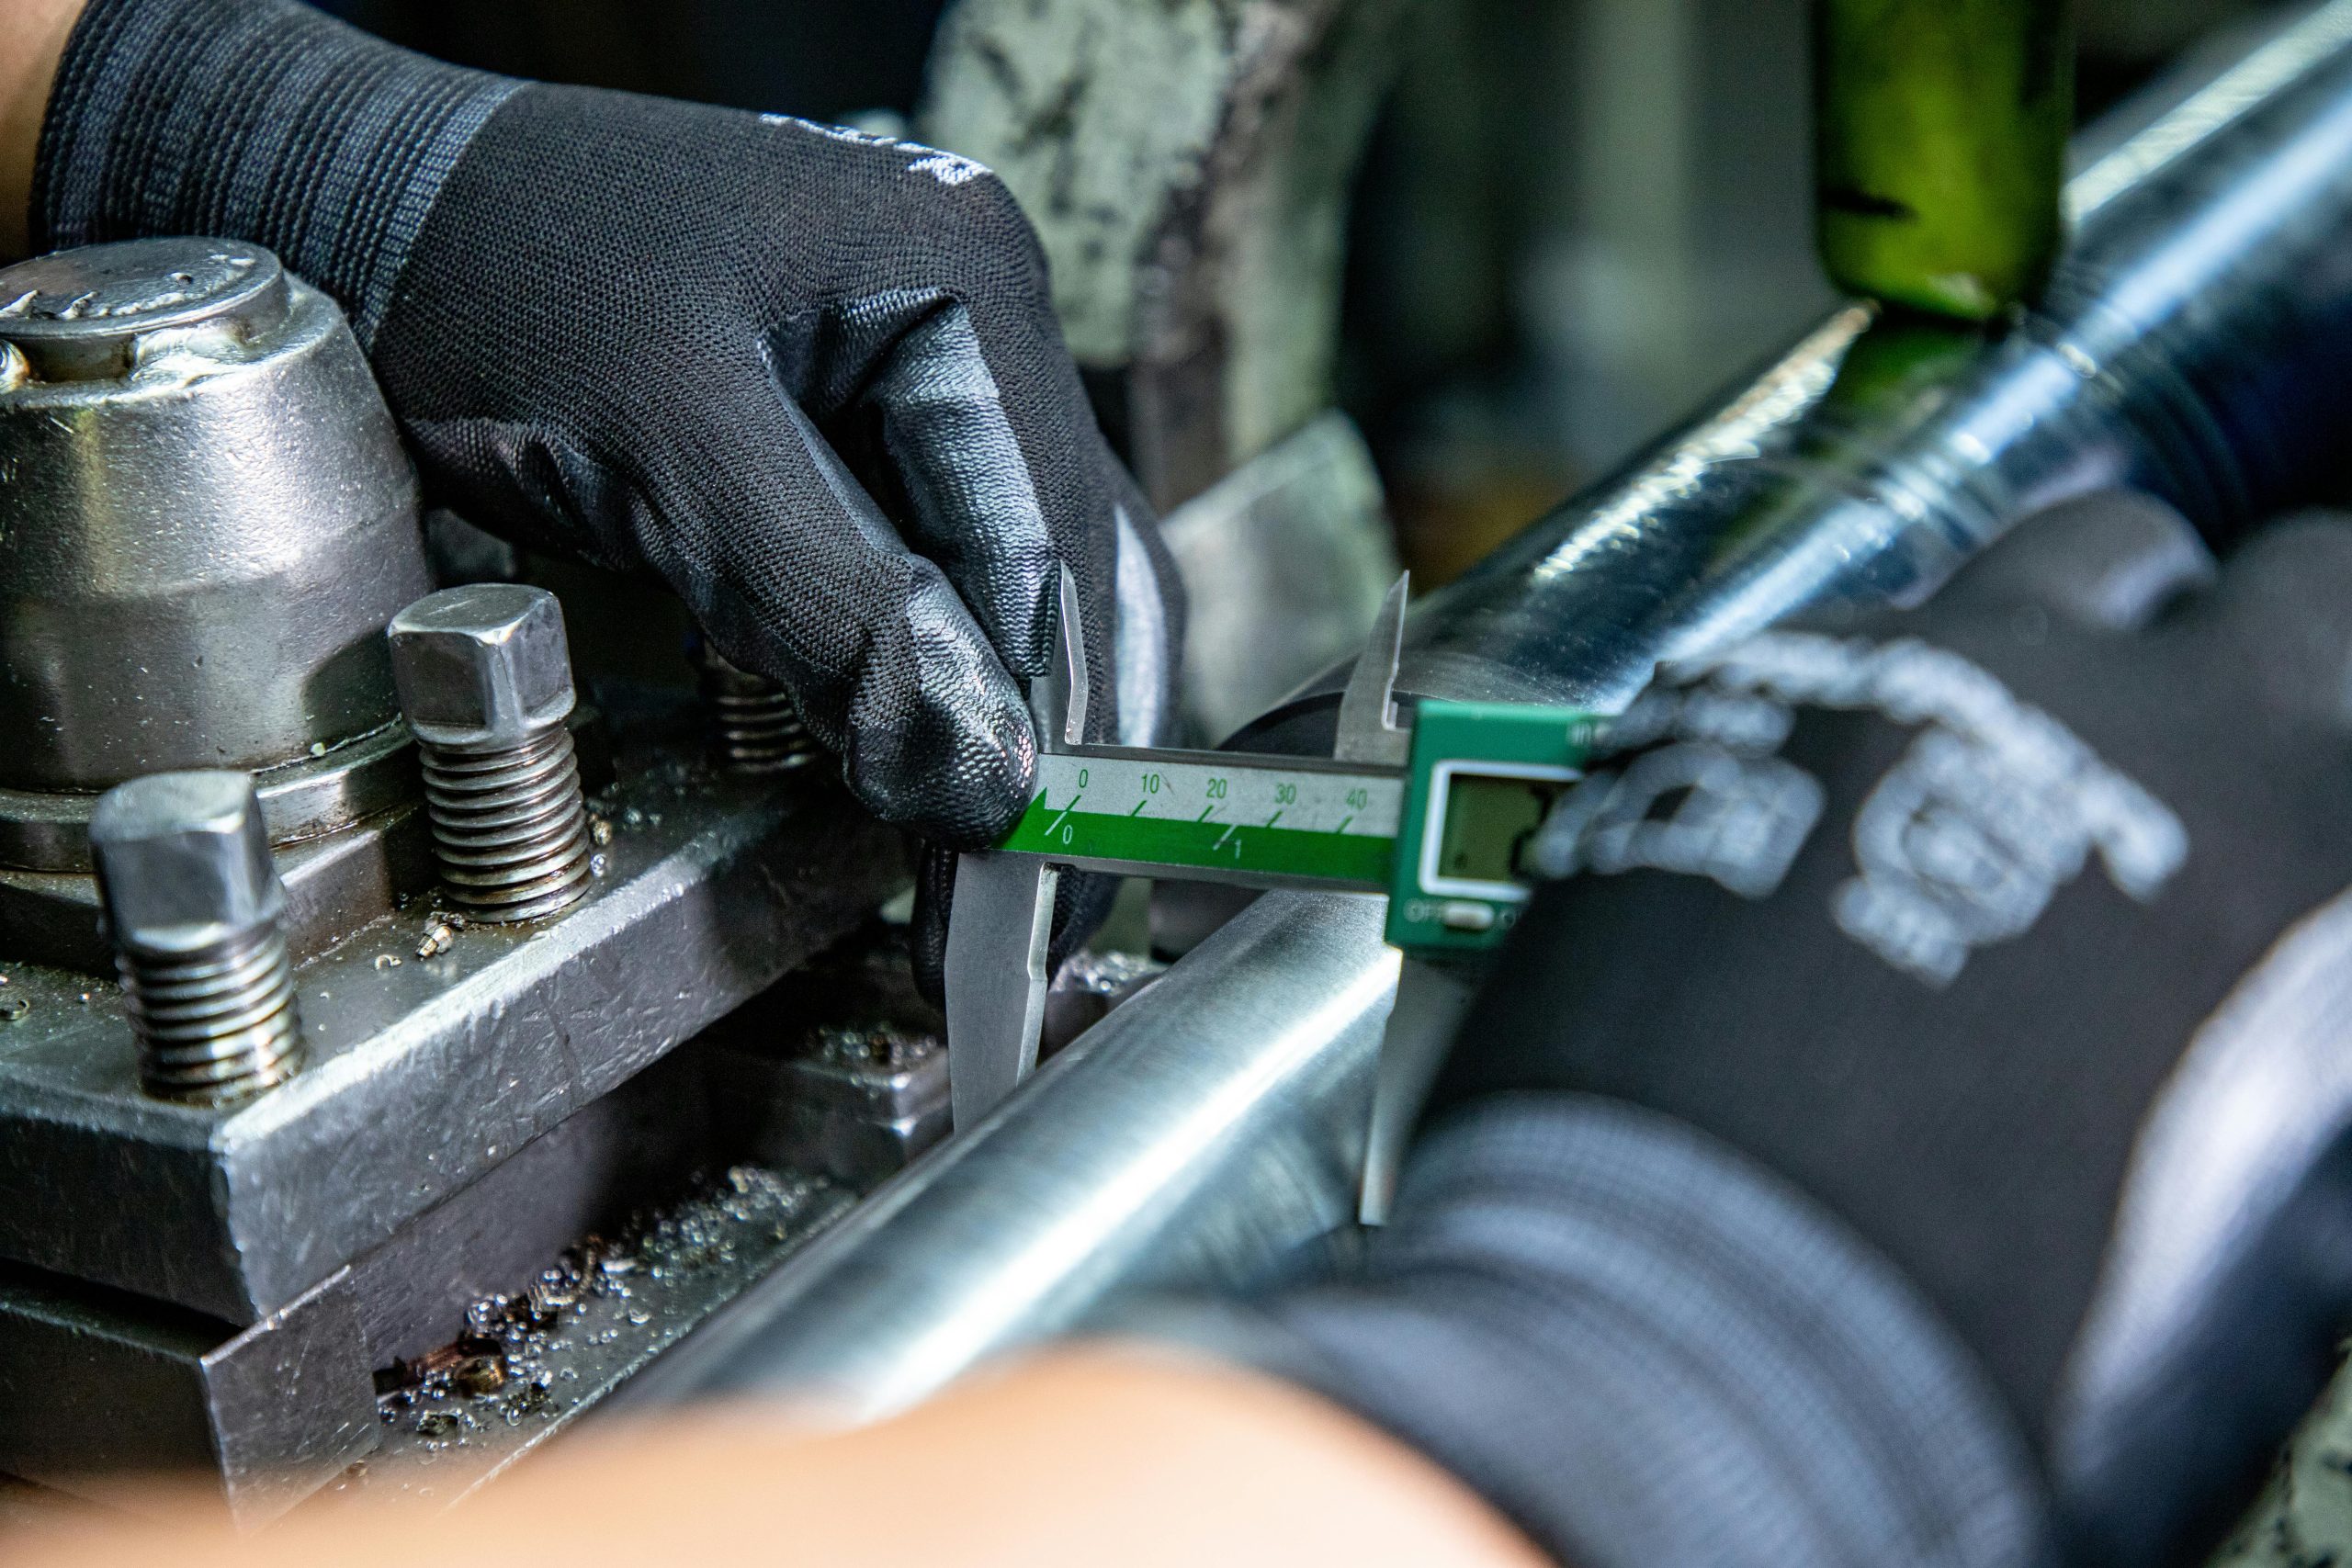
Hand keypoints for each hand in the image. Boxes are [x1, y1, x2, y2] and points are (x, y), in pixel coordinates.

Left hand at [31, 0, 1181, 848]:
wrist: (358, 202)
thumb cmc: (487, 278)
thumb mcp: (660, 442)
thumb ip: (830, 605)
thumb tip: (983, 776)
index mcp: (960, 280)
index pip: (1044, 551)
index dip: (1041, 729)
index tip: (1020, 878)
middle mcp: (974, 314)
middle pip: (1067, 567)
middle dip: (1048, 737)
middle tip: (1024, 909)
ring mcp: (926, 364)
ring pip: (1027, 576)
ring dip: (1017, 715)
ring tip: (993, 866)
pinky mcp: (861, 418)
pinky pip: (948, 561)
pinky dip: (951, 667)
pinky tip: (938, 753)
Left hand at [1437, 491, 2351, 1562]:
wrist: (1714, 1330)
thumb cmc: (2018, 1323)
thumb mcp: (2273, 1186)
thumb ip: (2283, 1007)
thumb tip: (2275, 943)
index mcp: (2259, 789)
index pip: (2332, 605)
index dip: (2311, 662)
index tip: (2282, 713)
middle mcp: (2060, 688)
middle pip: (2137, 560)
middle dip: (2150, 631)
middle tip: (2124, 745)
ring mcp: (1854, 682)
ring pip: (1958, 586)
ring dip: (1980, 661)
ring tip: (1945, 791)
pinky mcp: (1690, 721)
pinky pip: (1791, 663)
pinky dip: (1822, 719)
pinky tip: (1794, 837)